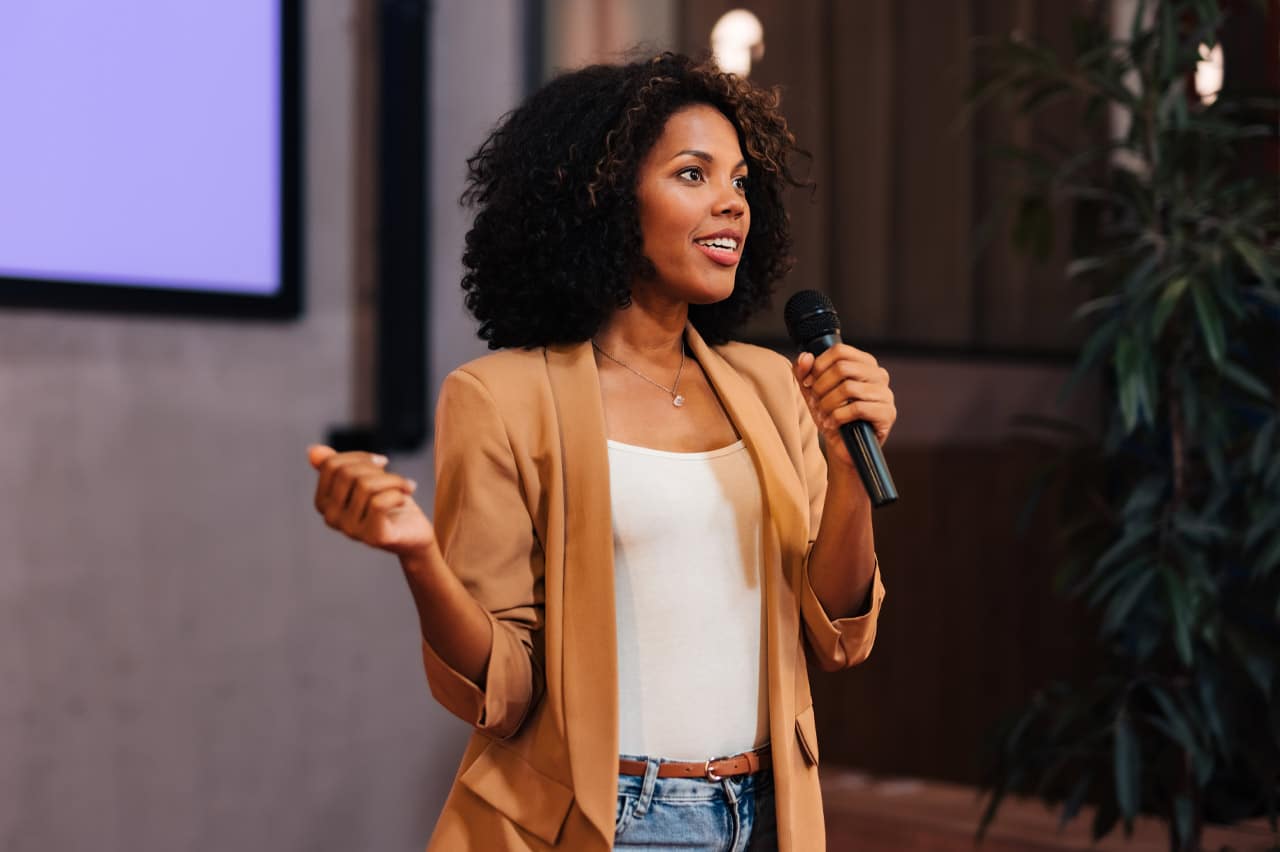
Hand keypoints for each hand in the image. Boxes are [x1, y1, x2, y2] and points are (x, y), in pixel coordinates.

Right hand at [308, 445, 434, 556]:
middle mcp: (331, 518)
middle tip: (396, 478)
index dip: (360, 457)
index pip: (331, 465)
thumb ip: (339, 466)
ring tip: (406, 487)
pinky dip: (398, 494)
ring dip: (394, 481)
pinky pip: (379, 503)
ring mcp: (350, 530)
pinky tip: (405, 499)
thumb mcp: (364, 478)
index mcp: (323, 502)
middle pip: (347, 474)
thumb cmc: (388, 502)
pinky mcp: (373, 537)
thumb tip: (312, 451)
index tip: (381, 462)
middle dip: (377, 469)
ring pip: (366, 486)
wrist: (415, 533)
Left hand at [793, 345, 896, 469]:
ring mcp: (886, 394)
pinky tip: (832, 424)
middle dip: (821, 387)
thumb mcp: (812, 391)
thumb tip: (805, 357)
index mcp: (864, 363)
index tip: (808, 383)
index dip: (818, 366)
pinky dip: (838, 417)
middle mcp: (879, 374)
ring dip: (827, 404)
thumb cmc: (831, 414)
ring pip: (848, 388)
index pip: (839, 351)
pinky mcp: (887, 414)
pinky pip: (857, 408)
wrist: (843, 446)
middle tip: (814, 402)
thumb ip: (804, 372)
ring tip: (822, 414)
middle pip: (842, 368)